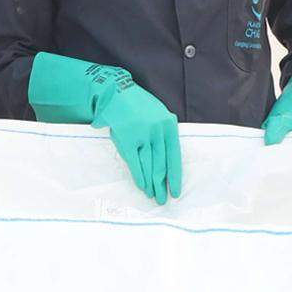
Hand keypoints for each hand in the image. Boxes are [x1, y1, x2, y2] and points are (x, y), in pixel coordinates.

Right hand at [29, 53, 181, 204]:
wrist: (115, 92)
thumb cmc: (137, 104)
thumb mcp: (157, 114)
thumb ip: (163, 133)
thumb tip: (166, 157)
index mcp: (169, 126)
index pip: (175, 157)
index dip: (175, 177)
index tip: (176, 192)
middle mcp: (158, 132)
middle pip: (162, 165)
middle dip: (162, 185)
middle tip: (163, 199)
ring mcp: (143, 136)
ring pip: (149, 166)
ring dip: (151, 183)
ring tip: (152, 196)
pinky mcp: (128, 139)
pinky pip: (135, 163)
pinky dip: (139, 176)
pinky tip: (141, 186)